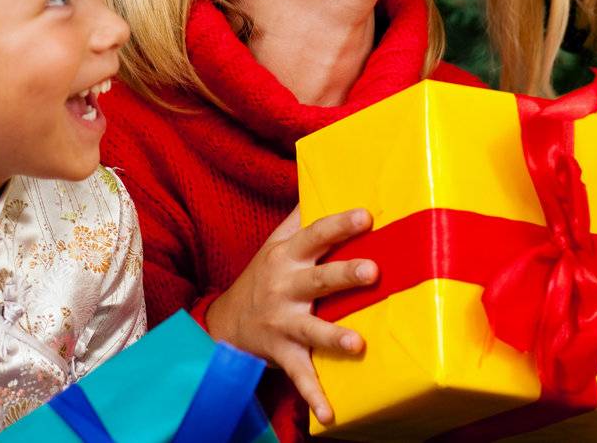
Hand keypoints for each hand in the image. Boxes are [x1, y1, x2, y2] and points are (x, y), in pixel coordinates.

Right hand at [204, 207, 377, 425]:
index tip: (366, 216)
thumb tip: (326, 181)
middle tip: (372, 270)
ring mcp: (283, 323)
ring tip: (359, 344)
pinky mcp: (282, 353)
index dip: (340, 225)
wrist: (224, 324)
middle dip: (344, 275)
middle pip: (318, 278)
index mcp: (286, 257)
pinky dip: (315, 397)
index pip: (315, 235)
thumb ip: (301, 217)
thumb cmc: (262, 276)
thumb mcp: (275, 242)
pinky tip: (331, 415)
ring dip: (334, 337)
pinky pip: (300, 376)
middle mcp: (285, 287)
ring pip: (311, 329)